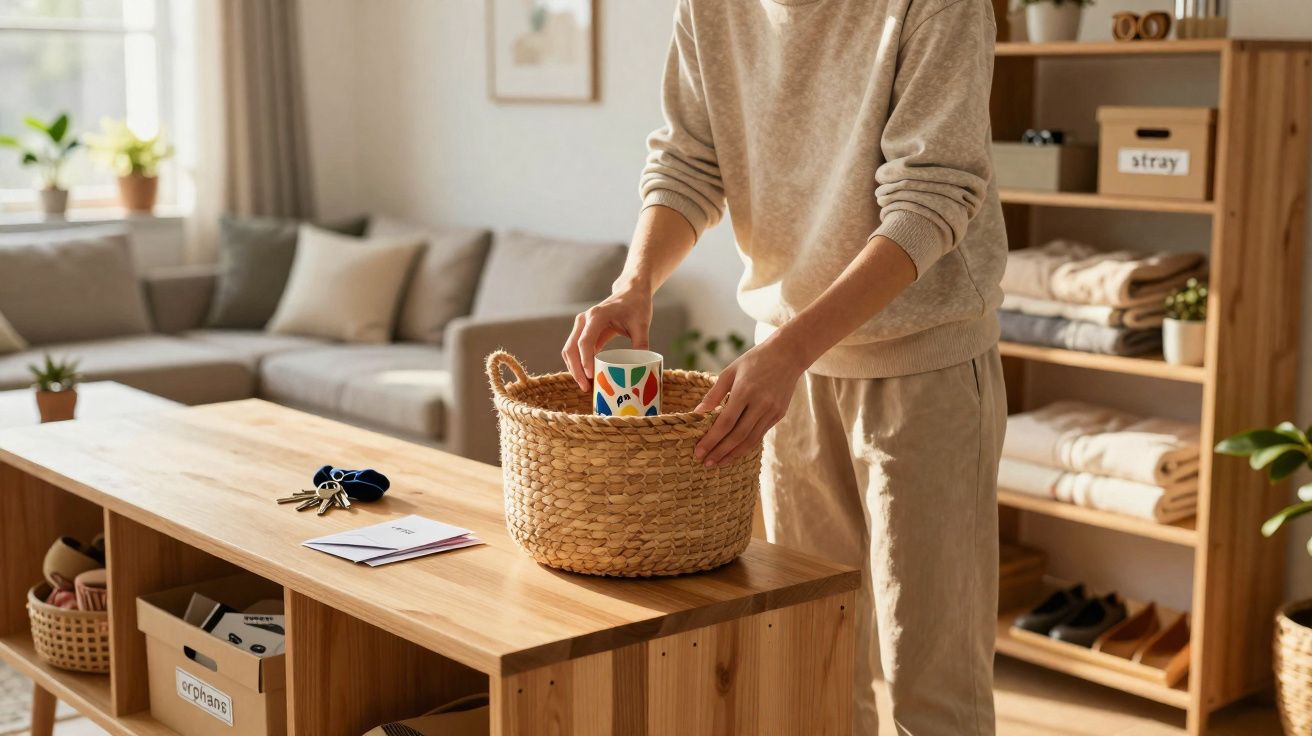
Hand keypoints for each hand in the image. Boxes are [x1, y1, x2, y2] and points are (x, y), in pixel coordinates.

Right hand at [562, 288, 653, 391]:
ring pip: (569, 350)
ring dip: (574, 368)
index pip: (585, 341)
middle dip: (576, 369)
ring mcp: (581, 325)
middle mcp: (584, 319)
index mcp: (597, 316)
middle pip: (572, 348)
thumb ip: (641, 345)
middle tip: (586, 387)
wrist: (631, 292)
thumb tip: (640, 368)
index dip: (585, 360)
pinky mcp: (583, 331)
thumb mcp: (642, 324)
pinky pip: (575, 349)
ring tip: (586, 385)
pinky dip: (577, 363)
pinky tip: (587, 376)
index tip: (591, 376)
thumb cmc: (636, 306)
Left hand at [693, 337, 805, 466]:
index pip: (725, 423)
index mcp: (745, 391)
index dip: (711, 440)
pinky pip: (760, 435)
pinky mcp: (779, 415)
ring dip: (733, 454)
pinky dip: (746, 445)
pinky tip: (735, 451)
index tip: (698, 451)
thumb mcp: (730, 371)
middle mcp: (760, 403)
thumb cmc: (754, 360)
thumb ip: (713, 394)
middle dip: (720, 452)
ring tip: (719, 463)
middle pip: (737, 436)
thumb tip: (696, 414)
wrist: (788, 354)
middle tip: (706, 463)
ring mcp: (772, 411)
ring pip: (751, 440)